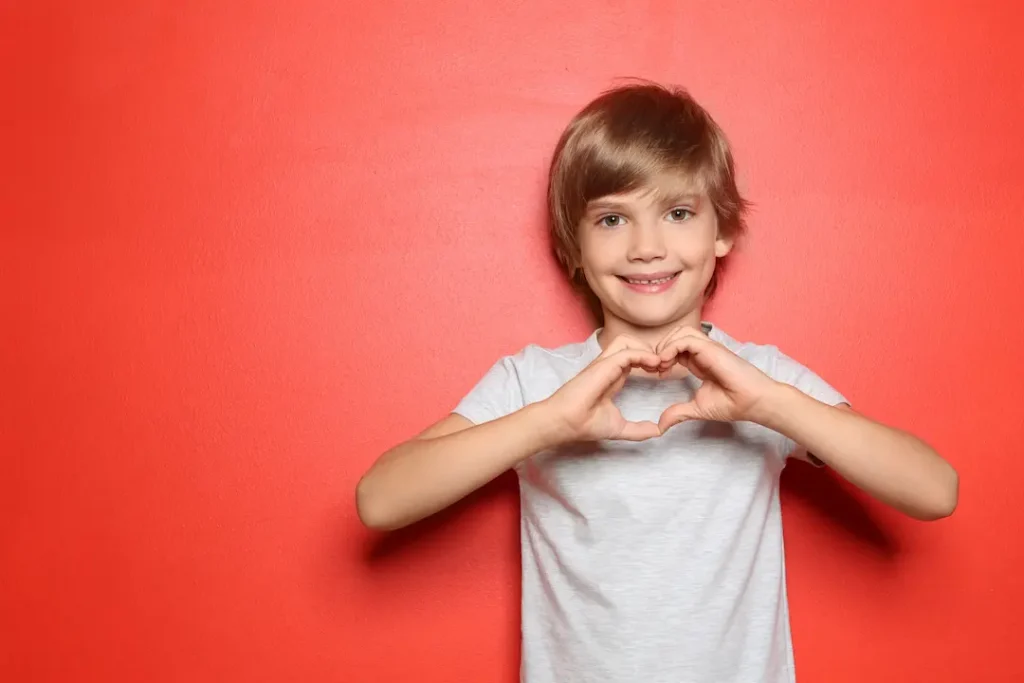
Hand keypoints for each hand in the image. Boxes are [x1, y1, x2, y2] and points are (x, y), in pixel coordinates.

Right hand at [543, 335, 662, 442]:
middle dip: (649, 352)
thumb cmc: (586, 424)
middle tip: (664, 367)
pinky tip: (655, 364)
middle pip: (631, 345)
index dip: (649, 362)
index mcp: (612, 377)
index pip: (632, 360)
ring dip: (645, 350)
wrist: (567, 423)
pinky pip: (627, 352)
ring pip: (628, 342)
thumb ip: (639, 430)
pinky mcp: (603, 365)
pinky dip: (643, 355)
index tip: (662, 373)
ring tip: (659, 365)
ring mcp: (605, 364)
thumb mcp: (619, 428)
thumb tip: (658, 431)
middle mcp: (609, 367)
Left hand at [654, 326, 779, 430]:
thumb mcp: (697, 409)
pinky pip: (686, 339)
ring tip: (662, 365)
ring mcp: (708, 348)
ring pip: (680, 332)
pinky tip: (666, 362)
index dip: (663, 357)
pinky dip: (671, 348)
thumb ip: (678, 413)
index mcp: (700, 362)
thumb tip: (660, 426)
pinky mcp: (711, 349)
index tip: (657, 373)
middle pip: (676, 335)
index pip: (676, 348)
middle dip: (661, 348)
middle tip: (656, 368)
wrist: (753, 402)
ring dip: (666, 345)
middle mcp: (703, 352)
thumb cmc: (733, 403)